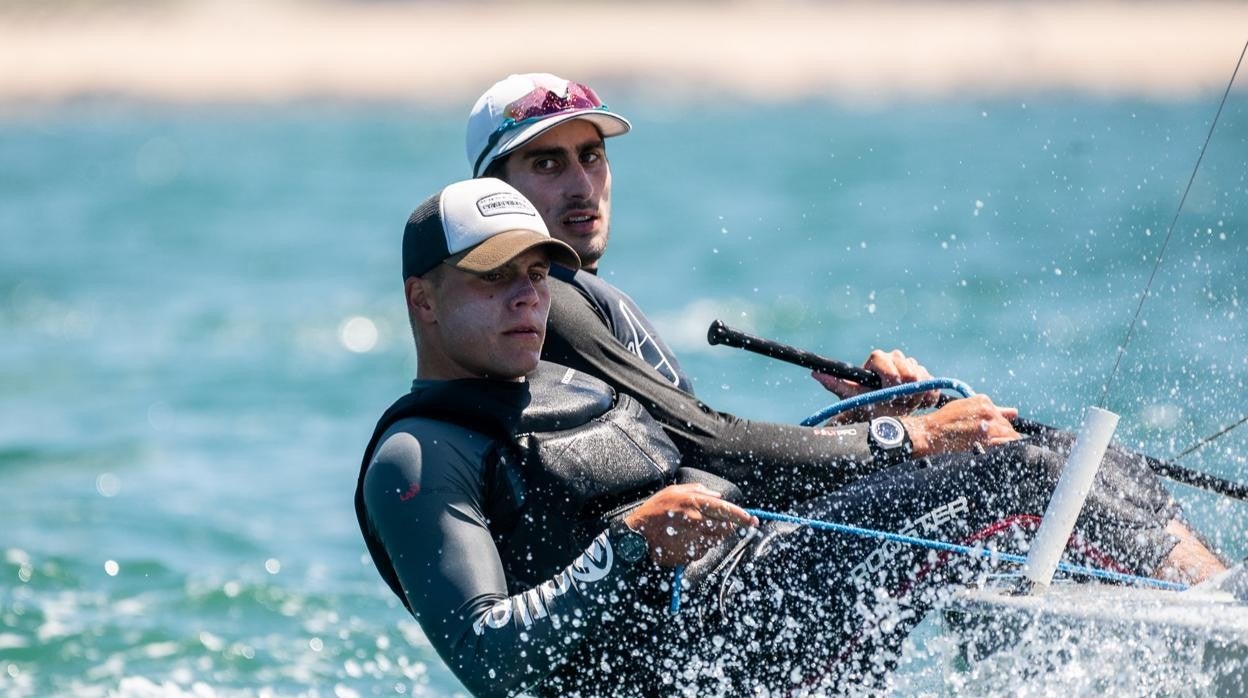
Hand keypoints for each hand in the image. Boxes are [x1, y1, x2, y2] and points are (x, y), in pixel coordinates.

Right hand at [623, 483, 757, 566]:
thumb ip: (699, 491)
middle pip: (725, 528)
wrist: (637, 536)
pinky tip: (684, 540)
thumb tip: (718, 496)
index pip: (726, 510)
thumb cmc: (654, 511)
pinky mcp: (689, 554)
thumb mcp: (674, 491)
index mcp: (694, 503)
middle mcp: (697, 521)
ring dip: (710, 536)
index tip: (753, 521)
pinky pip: (703, 550)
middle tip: (713, 524)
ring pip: (716, 540)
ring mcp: (693, 539)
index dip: (742, 516)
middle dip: (724, 527)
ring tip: (691, 531)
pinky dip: (699, 546)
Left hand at [812, 349, 941, 421]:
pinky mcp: (926, 375)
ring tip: (904, 404)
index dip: (889, 379)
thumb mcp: (852, 397)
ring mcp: (911, 365)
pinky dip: (926, 396)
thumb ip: (836, 384)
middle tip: (896, 401)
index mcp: (877, 359)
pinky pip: (932, 383)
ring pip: (921, 375)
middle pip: (908, 370)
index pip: (886, 363)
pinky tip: (916, 404)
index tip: (888, 391)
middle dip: (903, 389)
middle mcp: (894, 357)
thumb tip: (815, 372)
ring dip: (914, 394)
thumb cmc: (866, 408)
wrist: (887, 420)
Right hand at [901, 394, 1020, 456]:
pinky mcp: (987, 442)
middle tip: (988, 447)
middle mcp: (989, 412)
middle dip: (1003, 438)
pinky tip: (996, 456)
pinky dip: (1004, 452)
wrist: (928, 435)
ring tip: (990, 451)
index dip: (999, 429)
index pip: (1003, 418)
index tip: (991, 436)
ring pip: (1010, 438)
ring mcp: (989, 428)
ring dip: (1004, 446)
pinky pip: (1006, 448)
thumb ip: (992, 410)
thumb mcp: (965, 408)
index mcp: (984, 402)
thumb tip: (1014, 412)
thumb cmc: (942, 423)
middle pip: (1008, 428)